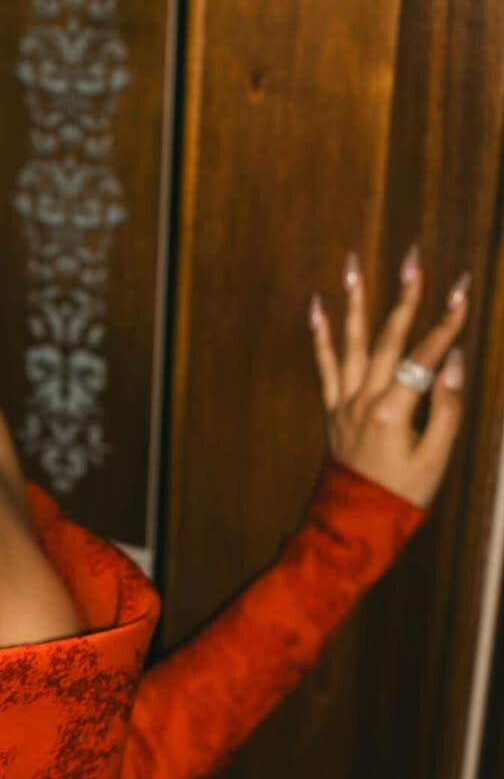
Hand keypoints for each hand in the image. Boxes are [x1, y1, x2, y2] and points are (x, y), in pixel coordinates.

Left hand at [307, 245, 467, 508]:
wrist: (358, 521)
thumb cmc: (403, 493)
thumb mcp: (436, 457)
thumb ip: (445, 407)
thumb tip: (450, 360)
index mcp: (392, 412)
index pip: (424, 356)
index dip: (446, 322)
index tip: (462, 290)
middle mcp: (363, 400)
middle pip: (387, 338)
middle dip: (404, 295)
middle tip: (413, 256)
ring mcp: (344, 403)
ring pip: (350, 342)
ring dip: (354, 300)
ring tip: (353, 264)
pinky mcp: (332, 409)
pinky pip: (323, 365)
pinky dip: (320, 335)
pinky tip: (316, 305)